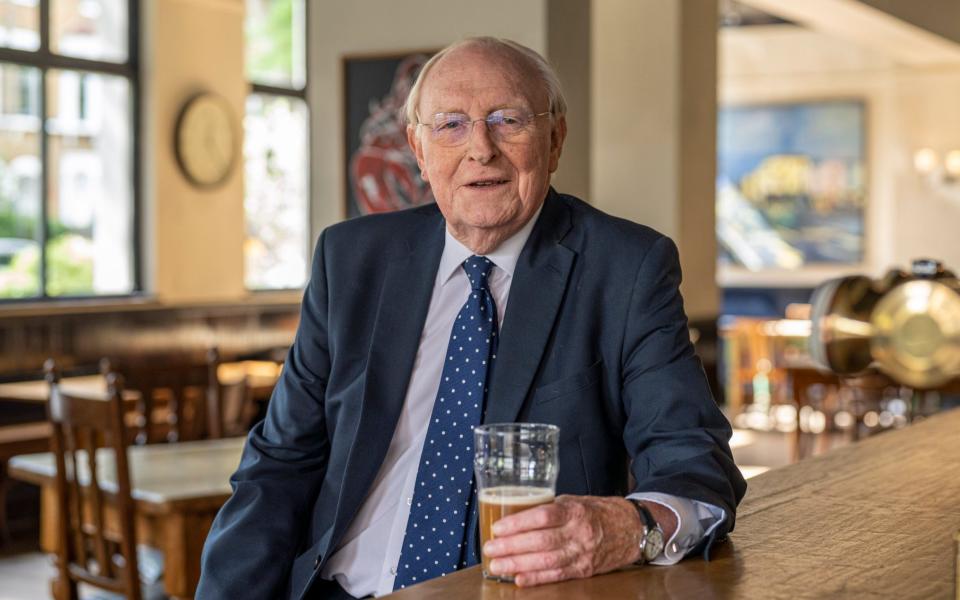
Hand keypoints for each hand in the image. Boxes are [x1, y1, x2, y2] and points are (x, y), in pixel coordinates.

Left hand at [481, 495, 675, 586]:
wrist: (632, 529)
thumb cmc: (599, 512)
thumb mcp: (576, 501)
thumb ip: (550, 508)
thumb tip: (518, 514)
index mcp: (575, 510)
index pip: (542, 516)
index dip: (518, 523)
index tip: (498, 527)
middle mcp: (579, 533)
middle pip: (541, 541)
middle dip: (512, 547)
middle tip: (490, 548)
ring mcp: (583, 553)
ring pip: (546, 561)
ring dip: (519, 565)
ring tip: (498, 565)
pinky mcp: (584, 570)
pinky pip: (557, 575)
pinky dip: (537, 578)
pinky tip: (519, 579)